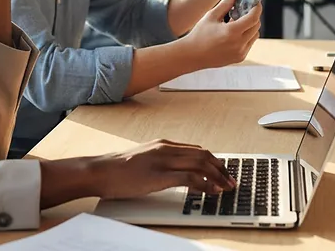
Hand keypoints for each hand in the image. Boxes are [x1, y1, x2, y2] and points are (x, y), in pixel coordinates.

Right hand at [91, 140, 234, 198]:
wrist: (103, 170)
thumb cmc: (120, 168)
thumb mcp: (146, 160)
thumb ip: (164, 162)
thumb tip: (182, 174)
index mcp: (163, 144)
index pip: (196, 150)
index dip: (213, 160)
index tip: (223, 171)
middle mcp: (166, 148)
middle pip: (202, 155)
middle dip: (220, 168)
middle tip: (231, 180)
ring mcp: (163, 160)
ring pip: (200, 163)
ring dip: (217, 176)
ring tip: (226, 187)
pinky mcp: (159, 174)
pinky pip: (189, 177)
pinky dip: (205, 183)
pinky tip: (211, 190)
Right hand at [182, 0, 261, 70]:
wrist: (193, 55)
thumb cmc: (200, 34)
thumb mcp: (212, 15)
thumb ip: (226, 3)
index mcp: (232, 32)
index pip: (253, 18)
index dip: (257, 8)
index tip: (255, 2)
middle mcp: (239, 44)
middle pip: (256, 26)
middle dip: (253, 16)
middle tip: (245, 9)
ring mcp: (240, 52)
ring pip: (255, 35)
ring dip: (250, 27)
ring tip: (238, 22)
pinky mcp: (240, 58)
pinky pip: (249, 43)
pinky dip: (246, 36)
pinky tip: (234, 33)